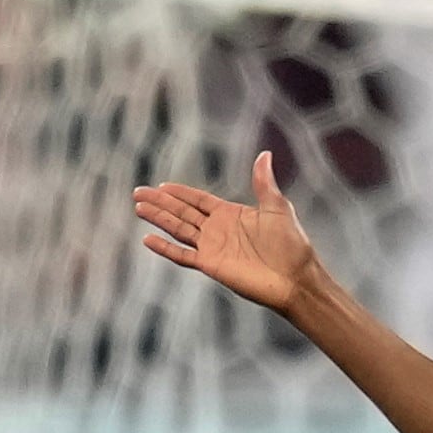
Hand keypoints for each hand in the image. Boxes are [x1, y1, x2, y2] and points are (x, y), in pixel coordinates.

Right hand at [135, 151, 323, 315]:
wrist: (295, 278)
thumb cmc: (292, 244)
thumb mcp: (277, 207)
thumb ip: (264, 182)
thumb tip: (265, 154)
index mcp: (231, 214)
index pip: (198, 200)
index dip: (180, 193)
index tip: (161, 186)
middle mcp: (218, 230)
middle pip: (182, 212)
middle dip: (160, 203)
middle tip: (138, 192)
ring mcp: (213, 248)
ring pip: (178, 229)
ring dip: (158, 218)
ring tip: (138, 207)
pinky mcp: (211, 265)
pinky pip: (182, 256)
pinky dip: (165, 248)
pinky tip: (148, 239)